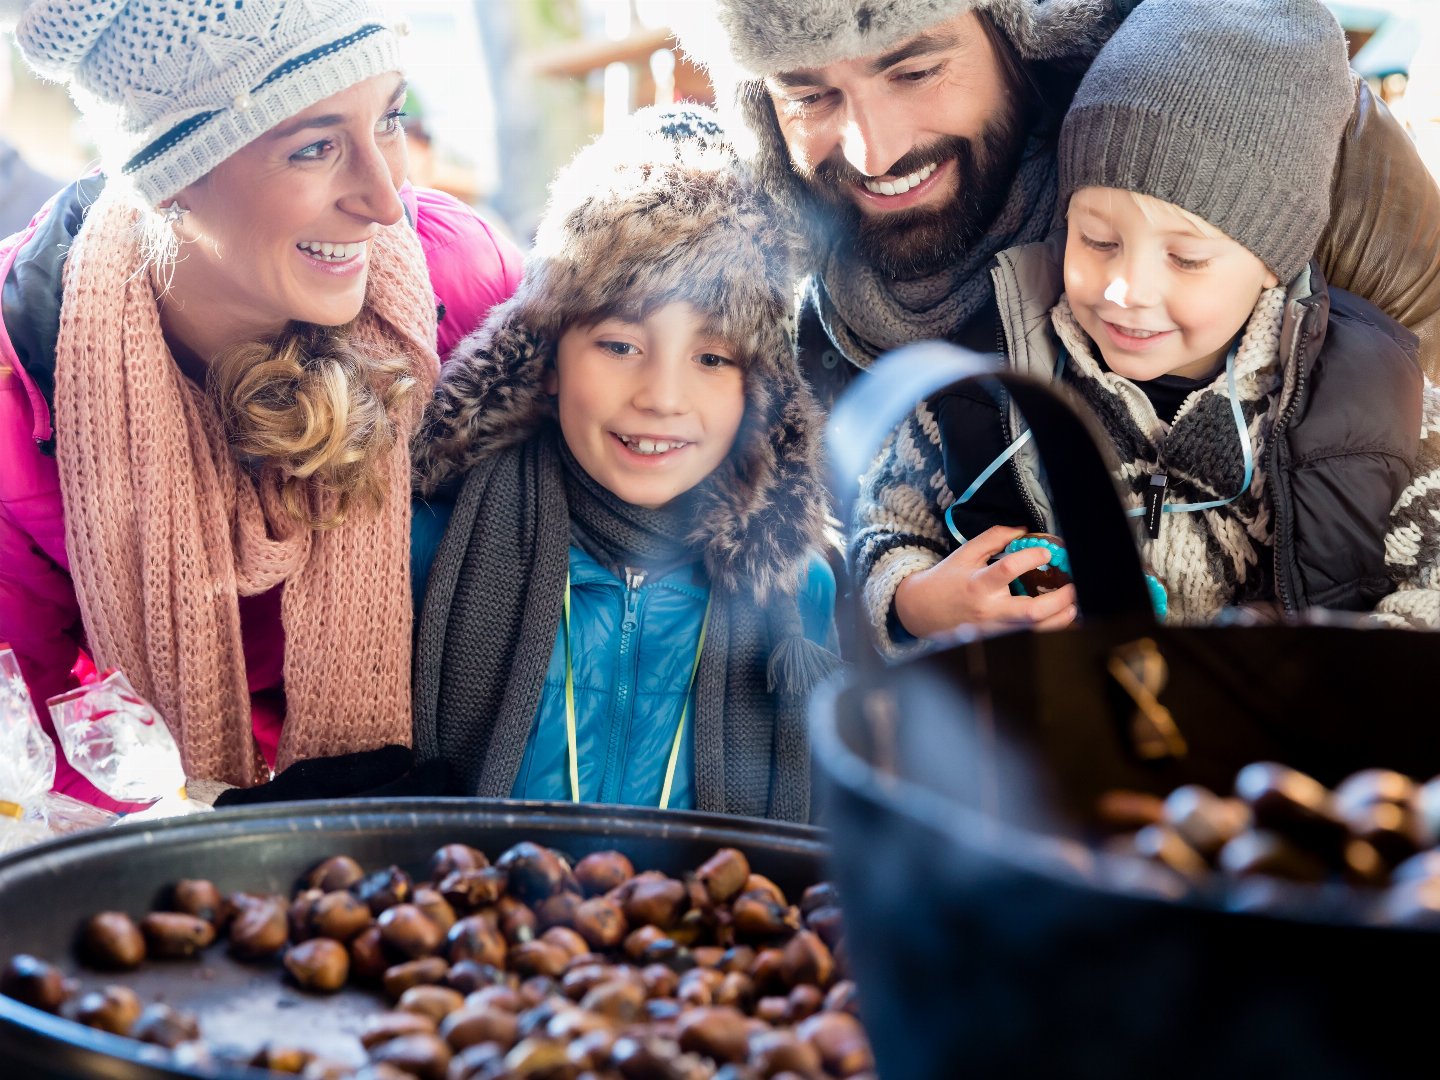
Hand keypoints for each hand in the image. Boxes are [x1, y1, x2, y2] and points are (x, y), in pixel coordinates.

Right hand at [893, 526, 1077, 638]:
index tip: (1046, 551)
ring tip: (1074, 604)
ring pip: (1035, 629)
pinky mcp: (999, 638)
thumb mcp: (965, 553)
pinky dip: (1049, 627)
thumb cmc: (945, 580)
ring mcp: (996, 628)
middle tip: (1073, 586)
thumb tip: (1024, 530)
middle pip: (1030, 612)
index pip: (1007, 570)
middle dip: (1058, 599)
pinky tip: (1062, 617)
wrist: (922, 612)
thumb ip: (994, 538)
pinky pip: (1030, 635)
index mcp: (977, 584)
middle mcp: (988, 610)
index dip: (1030, 558)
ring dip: (1061, 618)